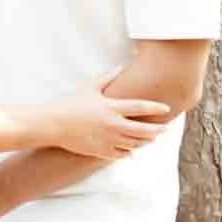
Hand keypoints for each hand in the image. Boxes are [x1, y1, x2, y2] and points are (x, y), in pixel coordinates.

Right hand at [45, 87, 171, 163]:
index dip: (156, 108)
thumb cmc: (71, 104)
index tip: (167, 109)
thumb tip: (122, 67)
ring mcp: (108, 140)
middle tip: (164, 128)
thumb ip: (108, 77)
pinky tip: (132, 149)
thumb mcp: (90, 88)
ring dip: (146, 141)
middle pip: (144, 130)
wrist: (54, 125)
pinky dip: (130, 151)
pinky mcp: (101, 152)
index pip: (141, 108)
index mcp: (111, 108)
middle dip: (157, 130)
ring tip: (151, 138)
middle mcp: (113, 125)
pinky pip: (122, 155)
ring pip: (135, 144)